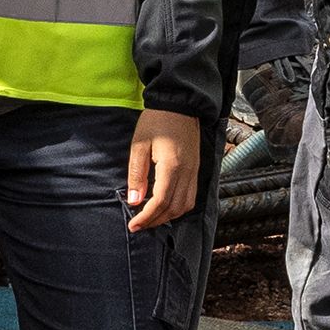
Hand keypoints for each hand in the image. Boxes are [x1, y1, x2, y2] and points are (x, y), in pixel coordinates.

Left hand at [124, 110, 204, 229]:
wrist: (179, 104)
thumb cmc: (157, 121)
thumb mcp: (139, 146)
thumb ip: (137, 175)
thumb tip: (134, 201)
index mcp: (172, 167)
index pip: (160, 202)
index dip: (146, 217)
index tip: (133, 225)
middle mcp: (187, 173)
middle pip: (174, 209)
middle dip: (155, 221)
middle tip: (139, 225)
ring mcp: (194, 172)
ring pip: (185, 206)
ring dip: (168, 217)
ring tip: (151, 218)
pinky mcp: (196, 169)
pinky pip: (191, 197)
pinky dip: (179, 208)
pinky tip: (166, 206)